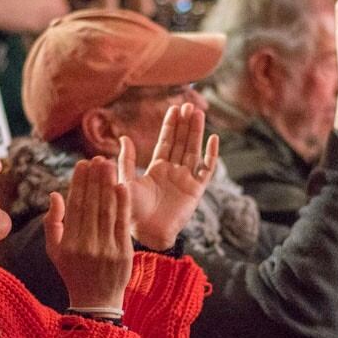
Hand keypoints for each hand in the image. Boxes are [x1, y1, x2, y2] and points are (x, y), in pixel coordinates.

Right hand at [44, 157, 133, 310]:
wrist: (96, 301)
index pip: (74, 206)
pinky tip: (122, 185)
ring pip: (107, 210)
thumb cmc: (73, 272)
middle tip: (98, 157)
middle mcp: (85, 244)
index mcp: (67, 243)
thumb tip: (55, 193)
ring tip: (109, 164)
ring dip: (108, 184)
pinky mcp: (123, 253)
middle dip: (95, 178)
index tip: (82, 164)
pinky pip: (122, 223)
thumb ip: (52, 222)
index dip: (78, 183)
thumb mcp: (54, 251)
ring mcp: (105, 249)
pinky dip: (123, 203)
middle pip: (91, 205)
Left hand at [121, 102, 219, 249]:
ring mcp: (186, 180)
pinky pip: (207, 170)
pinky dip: (211, 155)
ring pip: (194, 150)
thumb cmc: (132, 211)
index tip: (174, 108)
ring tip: (198, 113)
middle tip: (189, 104)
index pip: (166, 142)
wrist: (146, 233)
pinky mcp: (196, 190)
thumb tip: (123, 137)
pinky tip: (213, 139)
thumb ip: (126, 160)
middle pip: (182, 142)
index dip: (171, 125)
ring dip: (196, 132)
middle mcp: (173, 171)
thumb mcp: (126, 181)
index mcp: (157, 168)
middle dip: (185, 124)